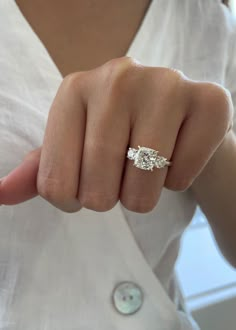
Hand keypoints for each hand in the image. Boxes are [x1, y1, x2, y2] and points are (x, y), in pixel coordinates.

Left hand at [0, 56, 232, 212]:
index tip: (84, 189)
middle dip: (109, 198)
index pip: (55, 183)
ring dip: (143, 194)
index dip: (71, 199)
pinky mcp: (208, 102)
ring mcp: (165, 86)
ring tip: (148, 167)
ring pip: (141, 189)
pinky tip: (176, 154)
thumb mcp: (75, 144)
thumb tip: (0, 194)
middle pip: (98, 189)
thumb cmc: (120, 131)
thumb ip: (42, 169)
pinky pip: (182, 177)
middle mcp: (117, 78)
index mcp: (74, 89)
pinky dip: (178, 181)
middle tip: (121, 176)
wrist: (175, 113)